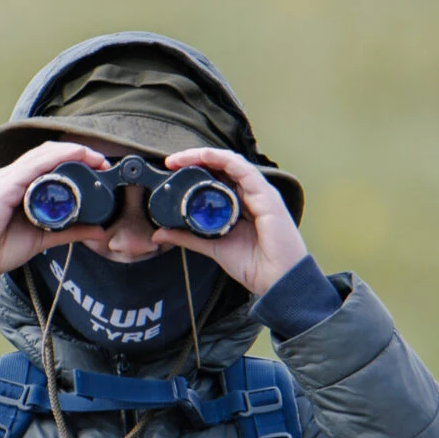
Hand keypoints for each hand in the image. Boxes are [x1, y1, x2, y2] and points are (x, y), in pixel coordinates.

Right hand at [0, 141, 111, 278]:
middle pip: (48, 153)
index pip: (50, 161)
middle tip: (102, 162)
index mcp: (20, 185)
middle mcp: (13, 177)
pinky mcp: (3, 186)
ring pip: (42, 155)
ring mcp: (7, 179)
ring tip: (93, 157)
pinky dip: (54, 158)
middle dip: (78, 152)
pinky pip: (32, 166)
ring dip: (71, 152)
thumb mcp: (44, 237)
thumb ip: (70, 231)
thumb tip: (98, 231)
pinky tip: (72, 156)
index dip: (76, 159)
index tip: (100, 168)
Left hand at [149, 147, 308, 295]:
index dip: (195, 169)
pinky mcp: (267, 196)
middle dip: (195, 159)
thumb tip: (160, 233)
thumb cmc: (255, 265)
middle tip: (171, 161)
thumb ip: (188, 237)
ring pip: (231, 163)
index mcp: (240, 204)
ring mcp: (260, 193)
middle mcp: (250, 195)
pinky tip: (206, 157)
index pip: (217, 177)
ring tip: (181, 158)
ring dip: (205, 156)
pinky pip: (243, 170)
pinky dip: (223, 160)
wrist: (278, 281)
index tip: (170, 170)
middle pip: (222, 167)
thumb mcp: (212, 246)